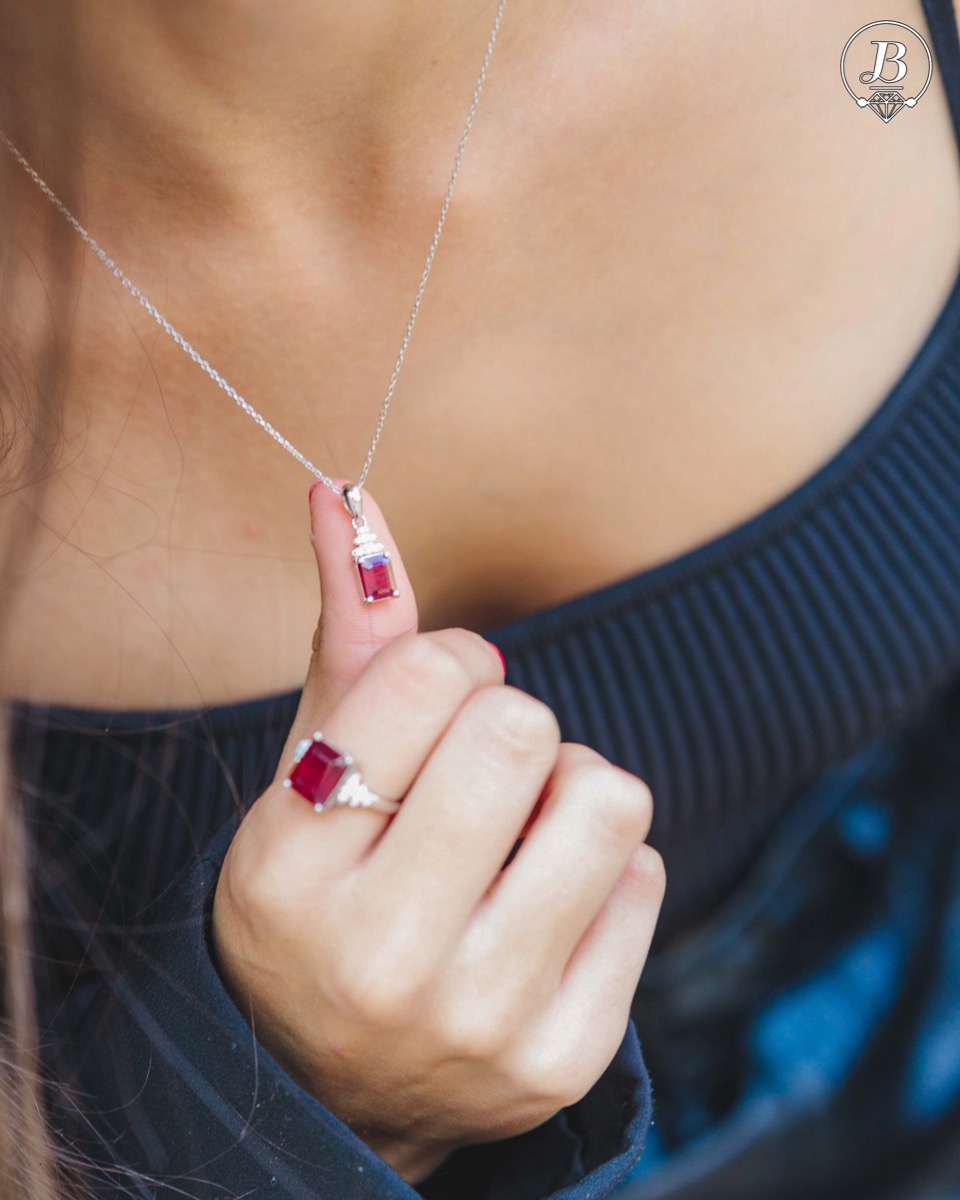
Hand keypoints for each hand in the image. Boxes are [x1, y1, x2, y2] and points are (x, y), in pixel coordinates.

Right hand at [212, 481, 664, 1183]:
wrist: (334, 1085)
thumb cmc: (323, 894)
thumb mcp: (305, 772)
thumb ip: (344, 633)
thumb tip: (342, 492)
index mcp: (287, 868)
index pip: (426, 677)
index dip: (448, 665)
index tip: (435, 704)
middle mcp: (377, 956)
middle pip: (523, 730)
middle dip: (511, 724)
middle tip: (479, 773)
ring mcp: (478, 1019)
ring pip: (608, 797)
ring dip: (571, 788)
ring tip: (519, 832)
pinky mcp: (563, 1060)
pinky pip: (645, 877)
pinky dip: (605, 864)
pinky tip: (545, 902)